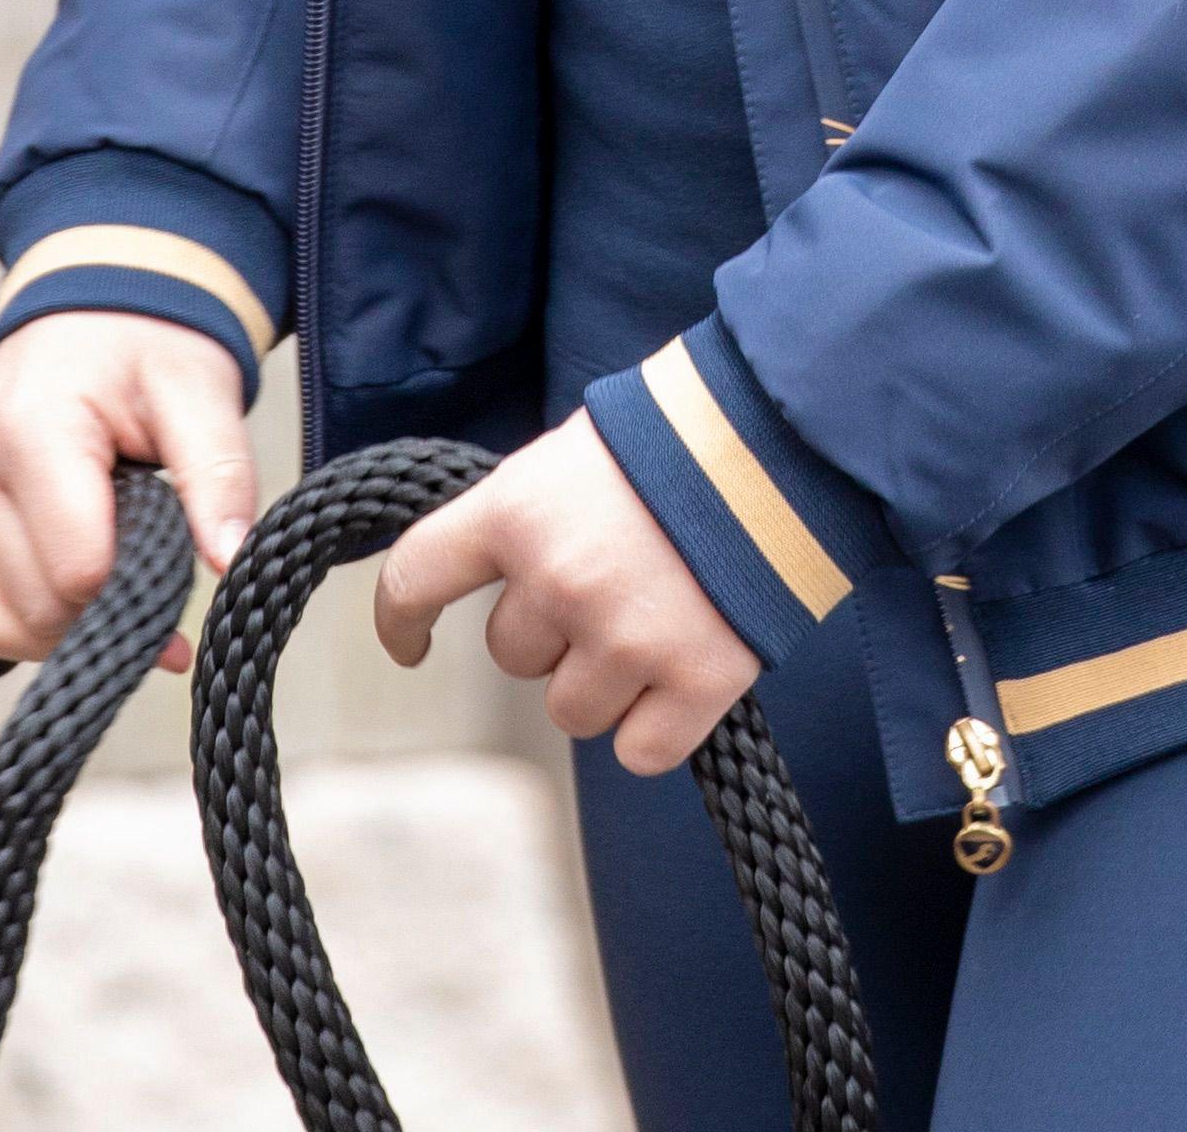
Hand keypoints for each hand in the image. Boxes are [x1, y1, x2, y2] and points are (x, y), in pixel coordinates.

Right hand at [0, 309, 256, 663]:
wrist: (98, 303)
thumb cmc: (151, 343)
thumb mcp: (201, 390)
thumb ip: (220, 474)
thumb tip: (233, 560)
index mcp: (32, 428)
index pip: (78, 569)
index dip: (139, 588)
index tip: (184, 571)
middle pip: (39, 606)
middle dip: (109, 611)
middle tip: (163, 573)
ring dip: (67, 628)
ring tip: (122, 579)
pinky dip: (31, 621)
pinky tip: (82, 590)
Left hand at [372, 409, 760, 773]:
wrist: (784, 433)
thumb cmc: (678, 434)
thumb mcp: (576, 454)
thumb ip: (530, 519)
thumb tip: (508, 574)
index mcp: (516, 510)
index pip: (417, 575)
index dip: (401, 618)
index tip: (410, 643)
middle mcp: (558, 580)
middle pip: (513, 655)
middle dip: (553, 630)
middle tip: (615, 578)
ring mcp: (626, 637)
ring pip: (571, 712)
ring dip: (605, 680)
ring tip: (659, 615)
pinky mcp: (696, 681)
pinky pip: (641, 751)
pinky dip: (659, 726)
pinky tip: (685, 672)